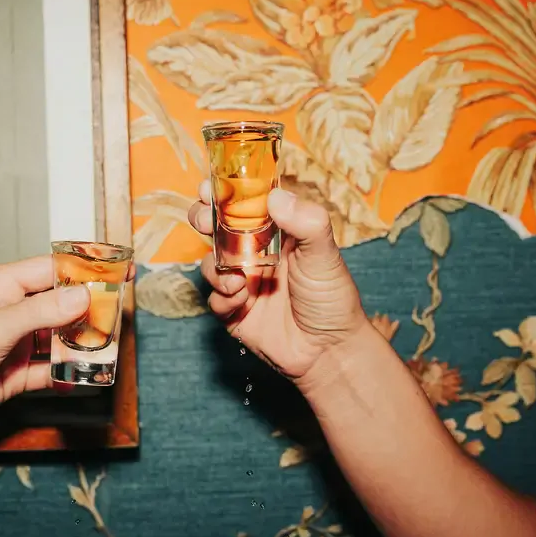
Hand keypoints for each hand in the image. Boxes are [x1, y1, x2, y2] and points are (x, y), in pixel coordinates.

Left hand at [0, 255, 127, 444]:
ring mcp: (16, 342)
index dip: (87, 270)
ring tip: (108, 349)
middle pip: (62, 304)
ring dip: (82, 343)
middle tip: (119, 317)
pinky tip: (84, 376)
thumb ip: (42, 312)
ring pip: (60, 336)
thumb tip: (84, 296)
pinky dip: (68, 371)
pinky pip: (51, 368)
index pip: (53, 270)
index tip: (119, 272)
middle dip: (90, 310)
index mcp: (2, 286)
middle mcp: (11, 310)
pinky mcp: (17, 372)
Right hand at [188, 180, 366, 387]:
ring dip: (215, 266)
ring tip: (237, 280)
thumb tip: (276, 195)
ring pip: (210, 262)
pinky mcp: (233, 310)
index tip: (208, 185)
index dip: (225, 192)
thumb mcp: (325, 255)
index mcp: (278, 232)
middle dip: (203, 219)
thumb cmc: (332, 298)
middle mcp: (255, 253)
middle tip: (203, 220)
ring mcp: (242, 281)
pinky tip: (242, 302)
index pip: (246, 202)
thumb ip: (306, 222)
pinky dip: (223, 298)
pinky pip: (213, 298)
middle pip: (217, 227)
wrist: (327, 351)